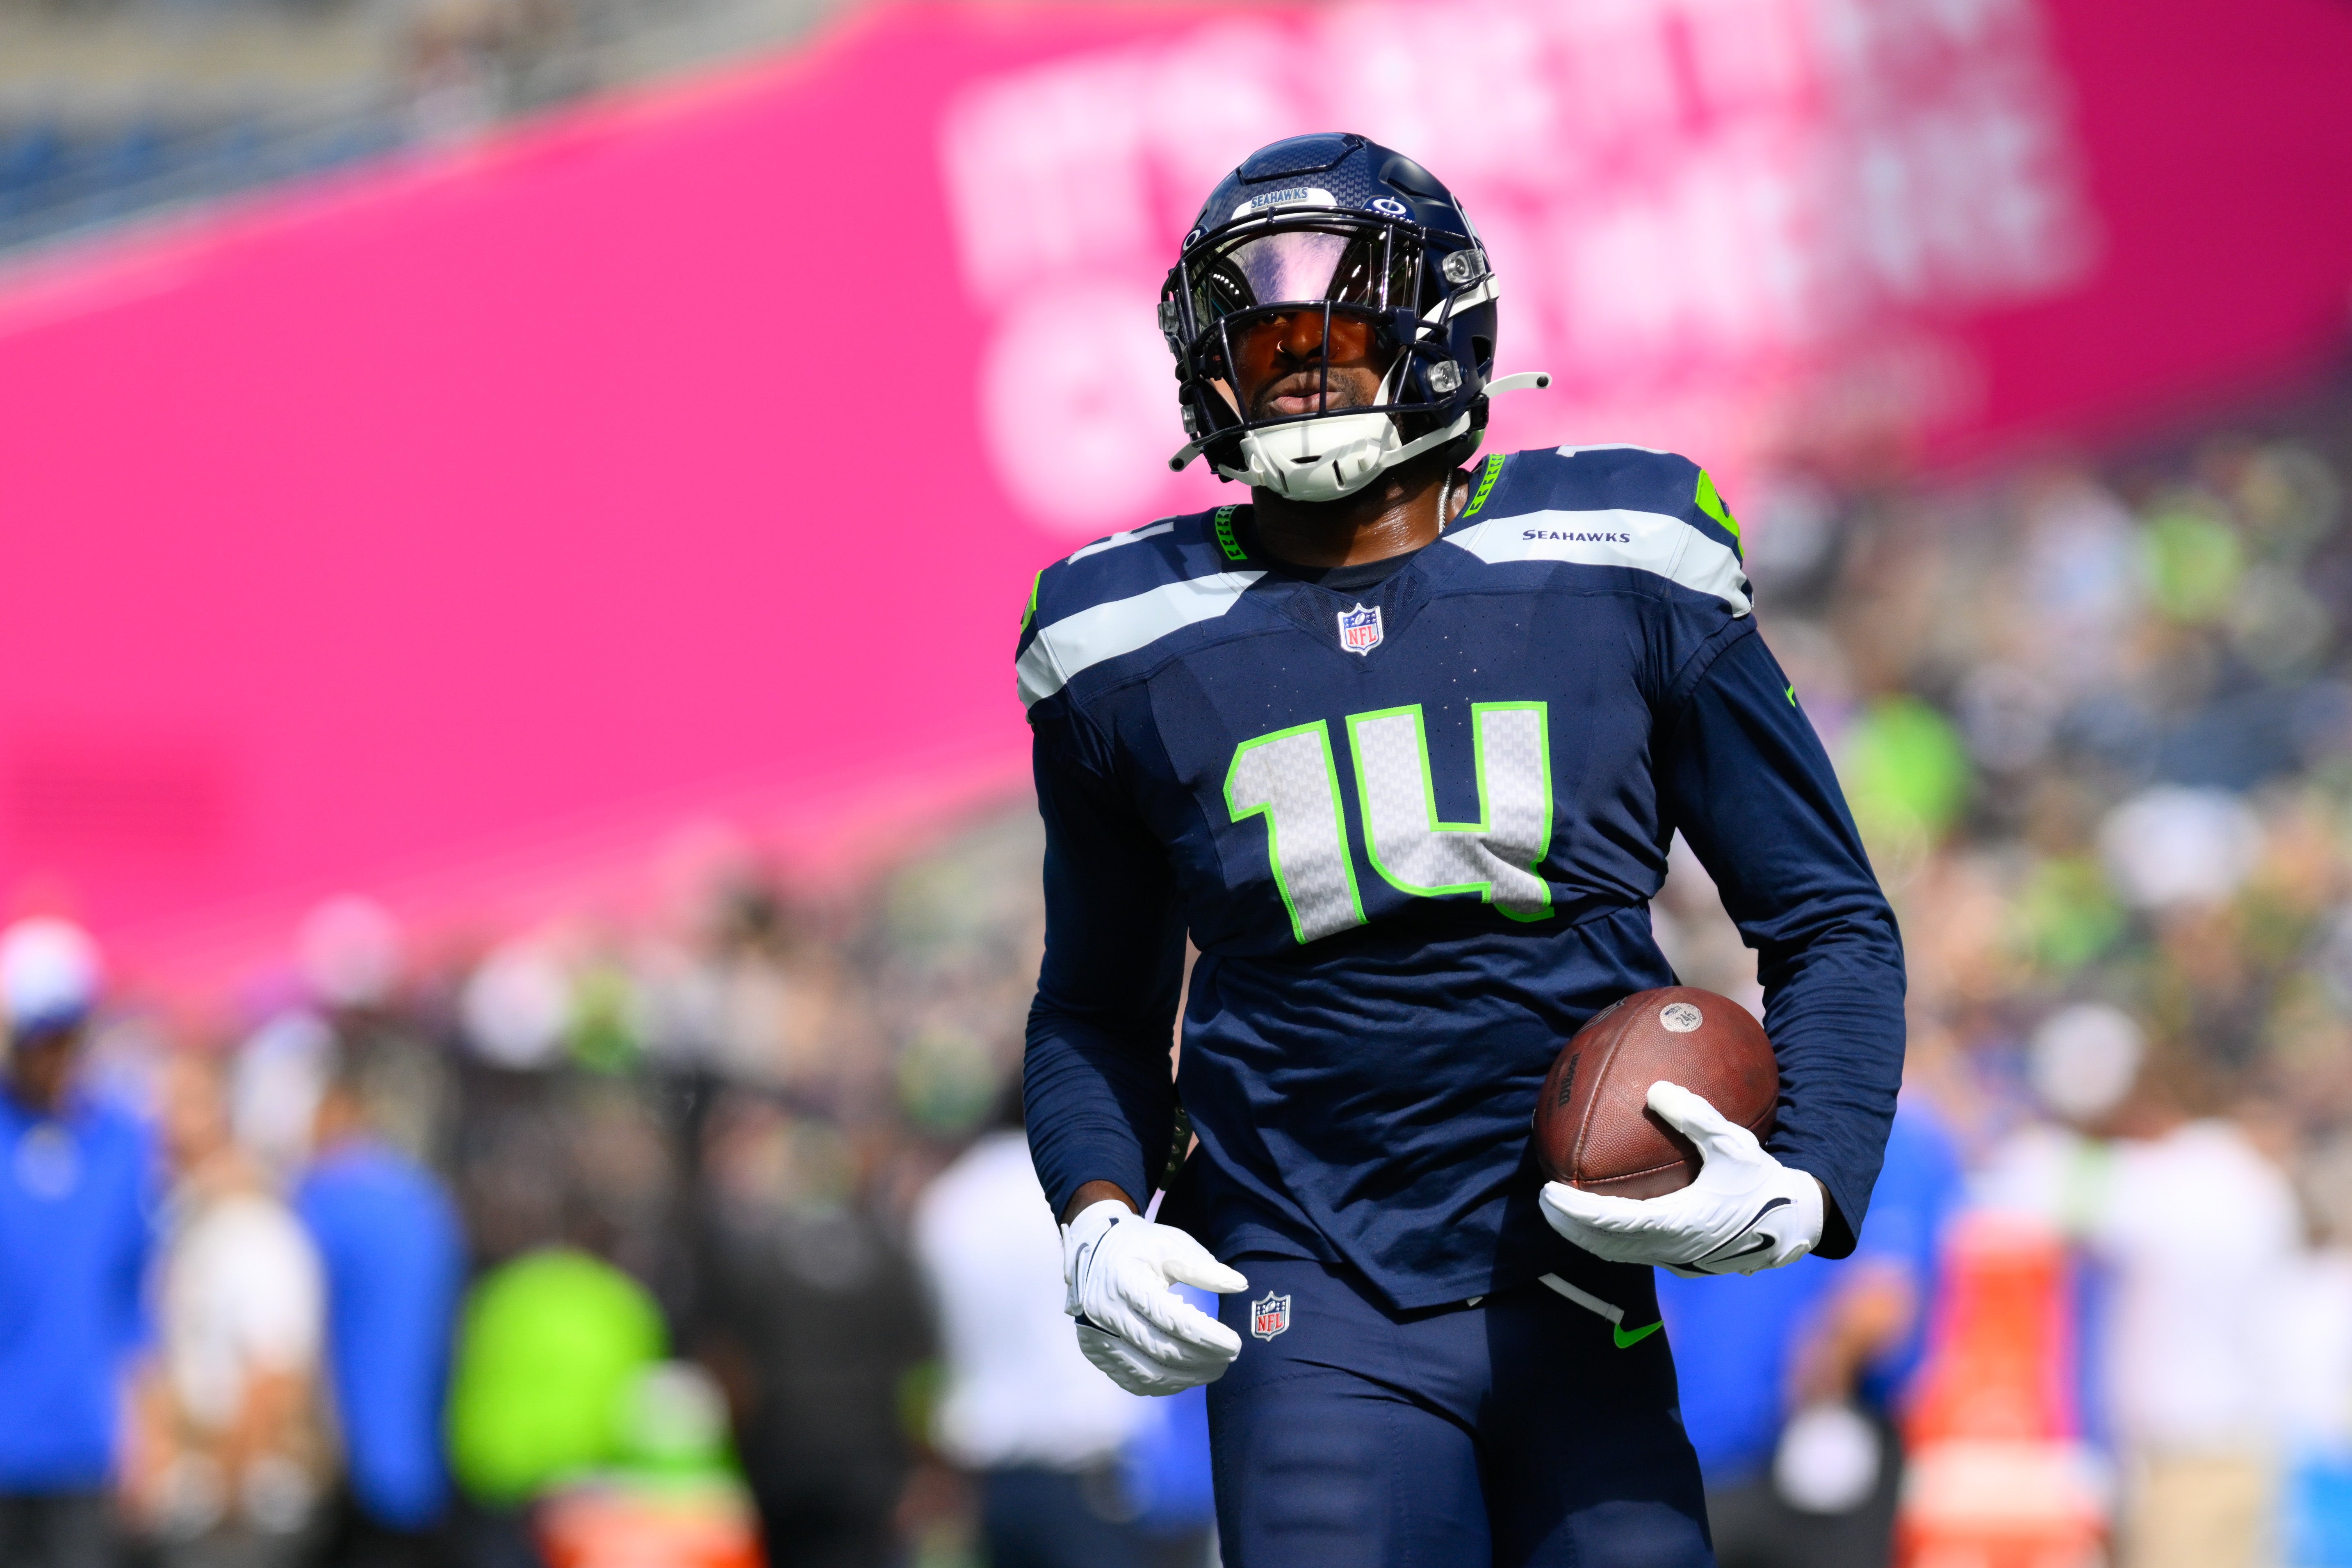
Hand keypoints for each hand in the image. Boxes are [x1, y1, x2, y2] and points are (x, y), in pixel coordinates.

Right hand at [1062, 1199, 1249, 1393]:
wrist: (1090, 1251)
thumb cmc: (1136, 1246)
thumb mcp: (1169, 1244)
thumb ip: (1202, 1267)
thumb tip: (1239, 1285)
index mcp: (1125, 1281)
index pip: (1170, 1318)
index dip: (1206, 1335)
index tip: (1235, 1343)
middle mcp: (1106, 1313)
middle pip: (1161, 1349)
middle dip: (1202, 1359)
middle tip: (1231, 1356)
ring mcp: (1097, 1337)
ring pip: (1148, 1372)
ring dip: (1188, 1377)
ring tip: (1215, 1368)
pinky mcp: (1096, 1353)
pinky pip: (1133, 1381)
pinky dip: (1164, 1384)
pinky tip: (1186, 1376)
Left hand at [1539, 1081, 1823, 1275]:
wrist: (1797, 1223)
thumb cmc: (1764, 1179)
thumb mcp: (1734, 1142)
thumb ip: (1695, 1116)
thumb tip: (1656, 1087)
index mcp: (1682, 1223)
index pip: (1614, 1222)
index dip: (1577, 1212)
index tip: (1548, 1193)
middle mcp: (1676, 1250)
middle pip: (1607, 1245)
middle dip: (1570, 1226)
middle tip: (1544, 1200)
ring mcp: (1681, 1261)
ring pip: (1621, 1254)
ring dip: (1588, 1236)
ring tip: (1562, 1213)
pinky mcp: (1688, 1264)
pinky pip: (1639, 1255)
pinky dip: (1613, 1240)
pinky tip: (1603, 1221)